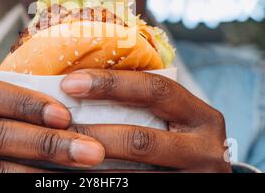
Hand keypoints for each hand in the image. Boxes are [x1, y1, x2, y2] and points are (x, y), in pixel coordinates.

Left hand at [61, 70, 231, 172]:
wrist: (204, 179)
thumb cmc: (181, 141)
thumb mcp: (177, 119)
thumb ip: (148, 103)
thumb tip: (85, 81)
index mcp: (202, 116)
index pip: (155, 90)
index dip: (111, 84)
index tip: (70, 82)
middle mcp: (205, 149)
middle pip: (141, 139)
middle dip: (94, 131)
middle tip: (59, 126)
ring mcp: (196, 179)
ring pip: (134, 175)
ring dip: (90, 166)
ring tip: (58, 155)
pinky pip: (135, 188)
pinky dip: (102, 182)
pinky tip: (75, 175)